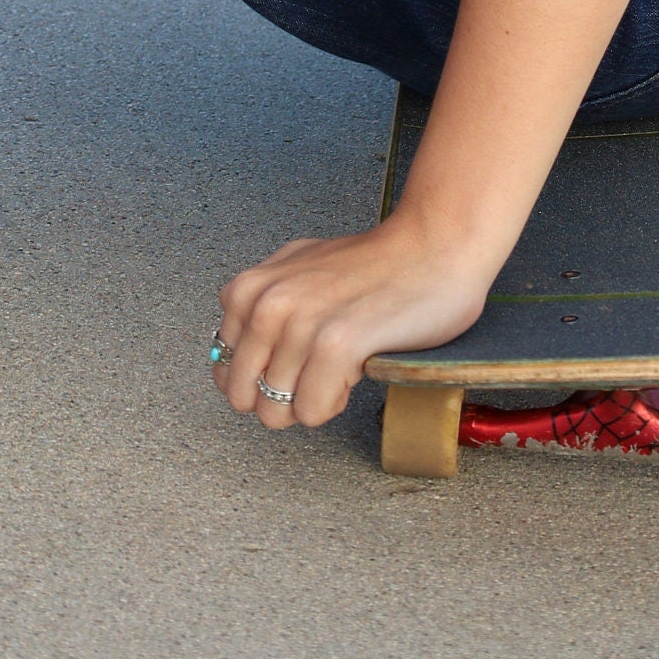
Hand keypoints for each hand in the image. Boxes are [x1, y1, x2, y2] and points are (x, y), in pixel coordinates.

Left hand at [212, 210, 492, 429]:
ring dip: (313, 399)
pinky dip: (334, 402)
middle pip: (245, 398)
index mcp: (248, 290)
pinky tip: (356, 367)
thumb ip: (260, 304)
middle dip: (282, 398)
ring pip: (276, 412)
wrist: (433, 246)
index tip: (296, 360)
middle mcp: (265, 304)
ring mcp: (299, 324)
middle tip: (318, 370)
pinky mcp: (336, 345)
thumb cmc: (374, 263)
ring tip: (342, 362)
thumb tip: (227, 359)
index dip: (265, 376)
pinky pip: (312, 411)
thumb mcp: (297, 270)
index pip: (225, 373)